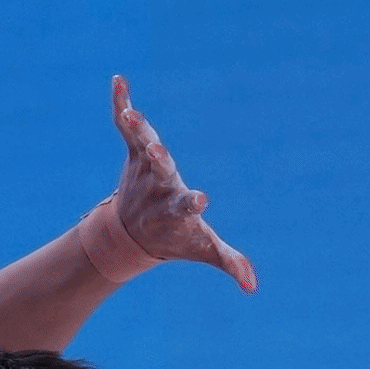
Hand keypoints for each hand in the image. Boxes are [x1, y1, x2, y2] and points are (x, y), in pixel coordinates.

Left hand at [108, 75, 255, 292]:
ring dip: (136, 129)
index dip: (192, 205)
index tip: (202, 200)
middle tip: (157, 152)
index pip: (184, 208)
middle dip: (159, 163)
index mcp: (175, 210)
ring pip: (140, 146)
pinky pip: (126, 129)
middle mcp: (158, 188)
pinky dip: (121, 104)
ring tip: (129, 112)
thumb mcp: (202, 250)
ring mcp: (144, 169)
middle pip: (160, 173)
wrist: (128, 237)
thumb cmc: (174, 240)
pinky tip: (118, 81)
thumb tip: (252, 287)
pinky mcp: (135, 152)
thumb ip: (227, 263)